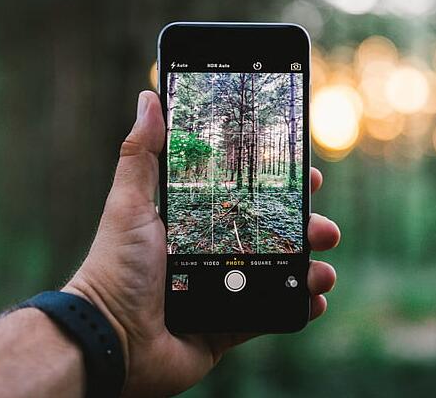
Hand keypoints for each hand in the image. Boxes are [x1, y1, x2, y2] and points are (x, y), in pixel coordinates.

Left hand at [64, 91, 340, 396]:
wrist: (111, 338)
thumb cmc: (115, 266)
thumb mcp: (130, 203)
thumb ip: (141, 153)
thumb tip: (150, 99)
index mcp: (198, 222)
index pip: (249, 196)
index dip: (281, 187)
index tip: (308, 177)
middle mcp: (216, 252)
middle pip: (274, 233)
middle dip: (307, 226)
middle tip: (324, 227)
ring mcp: (226, 289)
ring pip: (282, 272)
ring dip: (311, 267)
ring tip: (323, 269)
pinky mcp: (231, 324)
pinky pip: (274, 313)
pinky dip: (299, 306)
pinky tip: (315, 299)